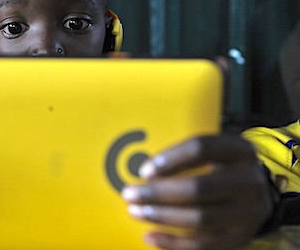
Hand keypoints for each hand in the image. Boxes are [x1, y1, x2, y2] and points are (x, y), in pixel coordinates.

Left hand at [122, 135, 273, 249]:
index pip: (202, 148)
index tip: (144, 170)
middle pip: (199, 187)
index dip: (170, 158)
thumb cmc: (222, 167)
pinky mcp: (241, 238)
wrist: (258, 194)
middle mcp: (249, 181)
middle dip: (158, 192)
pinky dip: (173, 243)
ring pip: (200, 218)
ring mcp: (248, 213)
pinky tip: (150, 236)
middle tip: (129, 193)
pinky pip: (203, 245)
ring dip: (161, 216)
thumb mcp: (214, 152)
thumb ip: (184, 156)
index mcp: (240, 151)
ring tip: (135, 211)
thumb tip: (143, 172)